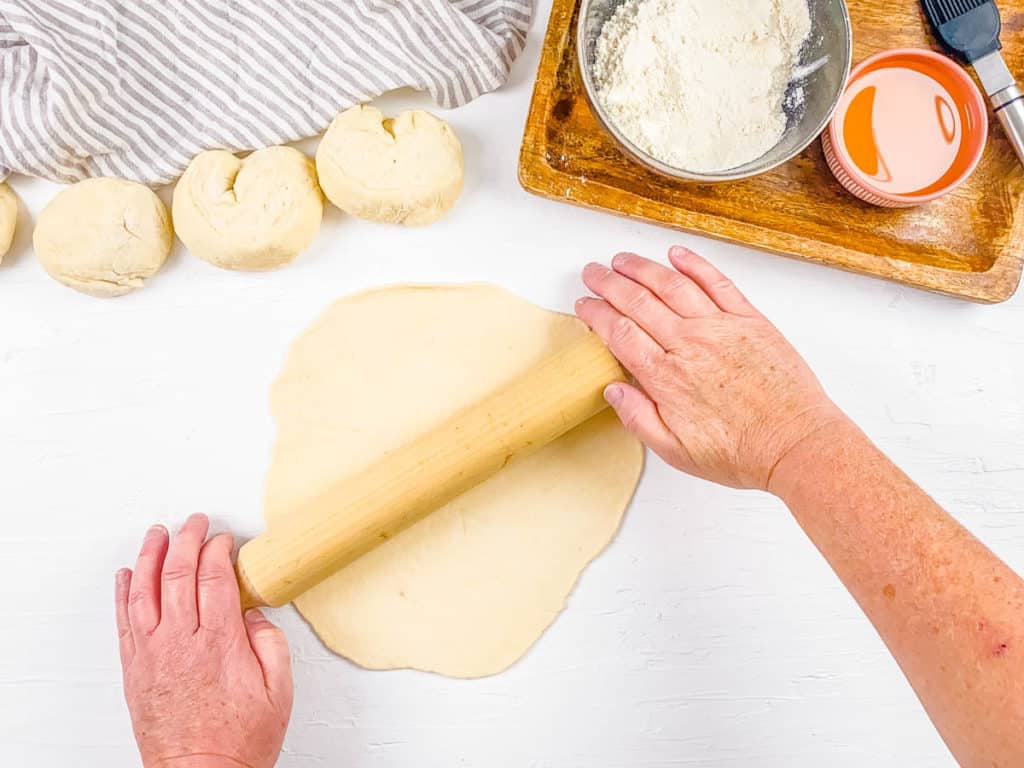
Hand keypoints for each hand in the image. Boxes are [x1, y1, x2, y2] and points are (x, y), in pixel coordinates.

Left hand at [115, 514, 292, 767]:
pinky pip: (124, 621)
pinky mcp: (134, 670)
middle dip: (187, 540)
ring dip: (150, 556)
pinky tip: (126, 575)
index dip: (218, 551)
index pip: (214, 579)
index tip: (225, 539)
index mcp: (219, 643)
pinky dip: (124, 593)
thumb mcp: (279, 690)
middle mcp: (181, 642)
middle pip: (178, 575)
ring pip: (145, 591)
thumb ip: (271, 643)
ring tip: (156, 534)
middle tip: (194, 522)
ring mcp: (152, 655)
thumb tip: (255, 614)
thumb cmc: (239, 741)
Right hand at [576, 246, 847, 490]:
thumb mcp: (676, 452)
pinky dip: (694, 264)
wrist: (796, 443)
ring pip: (672, 284)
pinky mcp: (750, 320)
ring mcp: (720, 327)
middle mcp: (689, 344)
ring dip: (642, 268)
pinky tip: (676, 255)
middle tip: (593, 274)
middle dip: (610, 283)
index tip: (584, 306)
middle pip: (638, 301)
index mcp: (666, 377)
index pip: (620, 333)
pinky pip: (716, 282)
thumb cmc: (740, 452)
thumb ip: (639, 419)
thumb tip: (613, 389)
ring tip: (623, 260)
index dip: (597, 314)